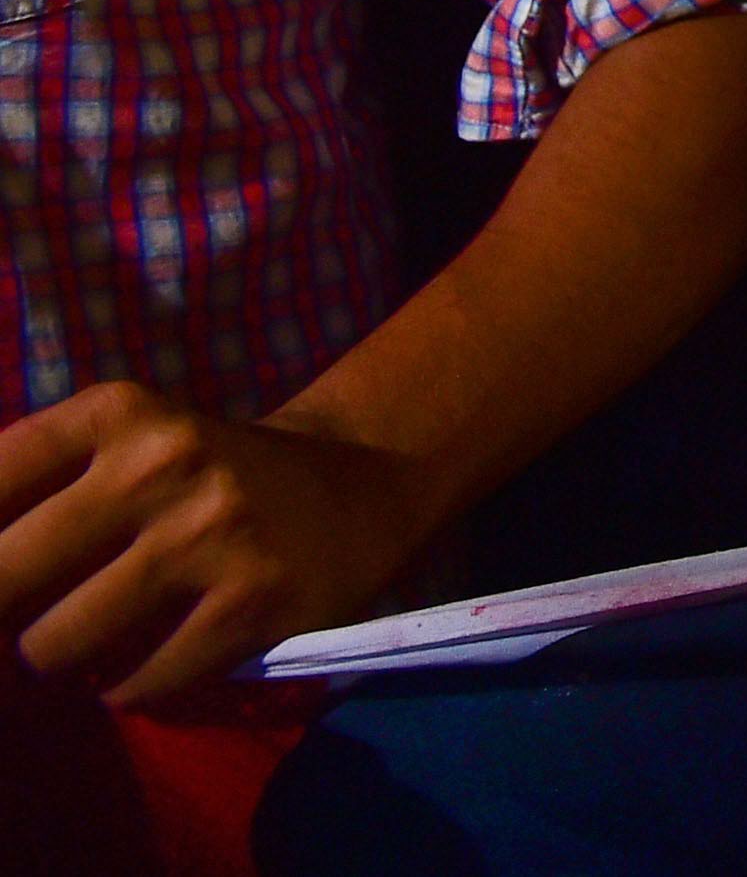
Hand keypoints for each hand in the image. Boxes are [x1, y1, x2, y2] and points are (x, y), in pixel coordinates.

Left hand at [0, 385, 435, 708]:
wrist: (359, 480)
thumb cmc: (202, 473)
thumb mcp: (123, 443)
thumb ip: (28, 487)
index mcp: (119, 411)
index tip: (5, 580)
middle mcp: (163, 461)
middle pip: (3, 576)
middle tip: (19, 625)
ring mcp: (213, 533)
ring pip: (56, 643)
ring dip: (56, 661)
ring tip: (83, 646)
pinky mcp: (255, 601)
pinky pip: (136, 683)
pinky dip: (126, 688)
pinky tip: (147, 663)